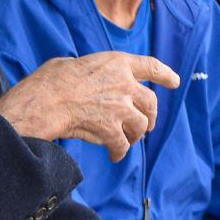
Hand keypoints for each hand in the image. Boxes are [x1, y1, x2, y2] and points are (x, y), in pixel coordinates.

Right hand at [0, 52, 180, 159]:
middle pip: (150, 102)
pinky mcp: (112, 130)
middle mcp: (125, 84)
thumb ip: (88, 71)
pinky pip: (122, 145)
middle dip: (151, 115)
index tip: (174, 81)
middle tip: (147, 126)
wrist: (44, 102)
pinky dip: (119, 152)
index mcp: (117, 63)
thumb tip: (82, 76)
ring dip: (135, 135)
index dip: (165, 74)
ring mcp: (121, 108)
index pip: (150, 66)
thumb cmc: (50, 81)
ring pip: (140, 126)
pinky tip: (114, 156)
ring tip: (126, 142)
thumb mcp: (71, 63)